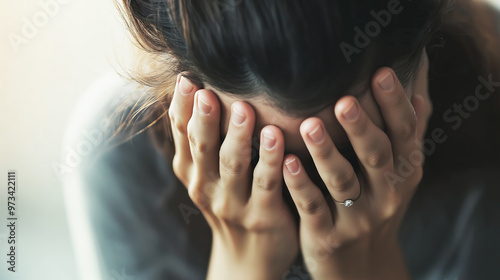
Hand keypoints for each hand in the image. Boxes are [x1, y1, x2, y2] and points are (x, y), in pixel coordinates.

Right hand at [168, 74, 298, 279]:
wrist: (248, 257)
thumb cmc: (231, 202)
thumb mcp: (207, 175)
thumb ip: (203, 141)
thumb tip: (195, 90)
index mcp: (191, 172)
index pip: (182, 135)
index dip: (182, 107)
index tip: (186, 79)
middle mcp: (205, 186)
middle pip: (203, 147)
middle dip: (204, 118)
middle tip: (207, 90)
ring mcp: (232, 203)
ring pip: (233, 165)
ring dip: (237, 136)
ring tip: (244, 109)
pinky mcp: (262, 216)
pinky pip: (266, 184)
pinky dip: (270, 160)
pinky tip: (276, 137)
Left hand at [282, 64, 431, 278]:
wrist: (364, 264)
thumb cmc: (379, 202)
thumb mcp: (401, 170)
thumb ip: (408, 128)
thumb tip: (420, 76)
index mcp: (403, 170)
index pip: (403, 133)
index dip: (394, 104)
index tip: (382, 72)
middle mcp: (385, 193)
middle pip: (376, 156)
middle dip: (361, 127)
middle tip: (344, 100)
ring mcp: (357, 216)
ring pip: (342, 181)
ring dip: (326, 153)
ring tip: (309, 126)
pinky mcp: (328, 233)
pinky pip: (313, 207)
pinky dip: (300, 184)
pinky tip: (287, 162)